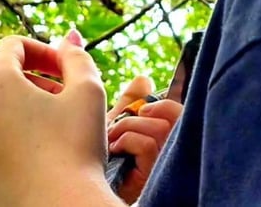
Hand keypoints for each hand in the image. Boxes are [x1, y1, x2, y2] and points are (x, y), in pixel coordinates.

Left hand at [0, 33, 116, 206]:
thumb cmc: (75, 148)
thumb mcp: (88, 91)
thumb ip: (76, 57)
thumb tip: (67, 40)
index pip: (13, 46)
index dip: (45, 51)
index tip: (67, 69)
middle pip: (1, 79)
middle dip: (35, 82)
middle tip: (66, 100)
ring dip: (22, 111)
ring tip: (55, 130)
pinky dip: (10, 140)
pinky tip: (40, 156)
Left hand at [107, 77, 182, 203]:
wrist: (81, 181)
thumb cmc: (95, 156)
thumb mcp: (114, 123)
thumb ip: (130, 103)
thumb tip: (144, 80)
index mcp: (162, 136)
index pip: (179, 112)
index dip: (163, 104)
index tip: (142, 108)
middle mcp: (167, 149)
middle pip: (176, 114)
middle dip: (141, 114)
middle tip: (122, 123)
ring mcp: (161, 164)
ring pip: (161, 127)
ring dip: (129, 127)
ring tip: (113, 139)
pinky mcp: (151, 177)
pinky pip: (148, 144)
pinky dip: (127, 141)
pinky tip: (114, 151)